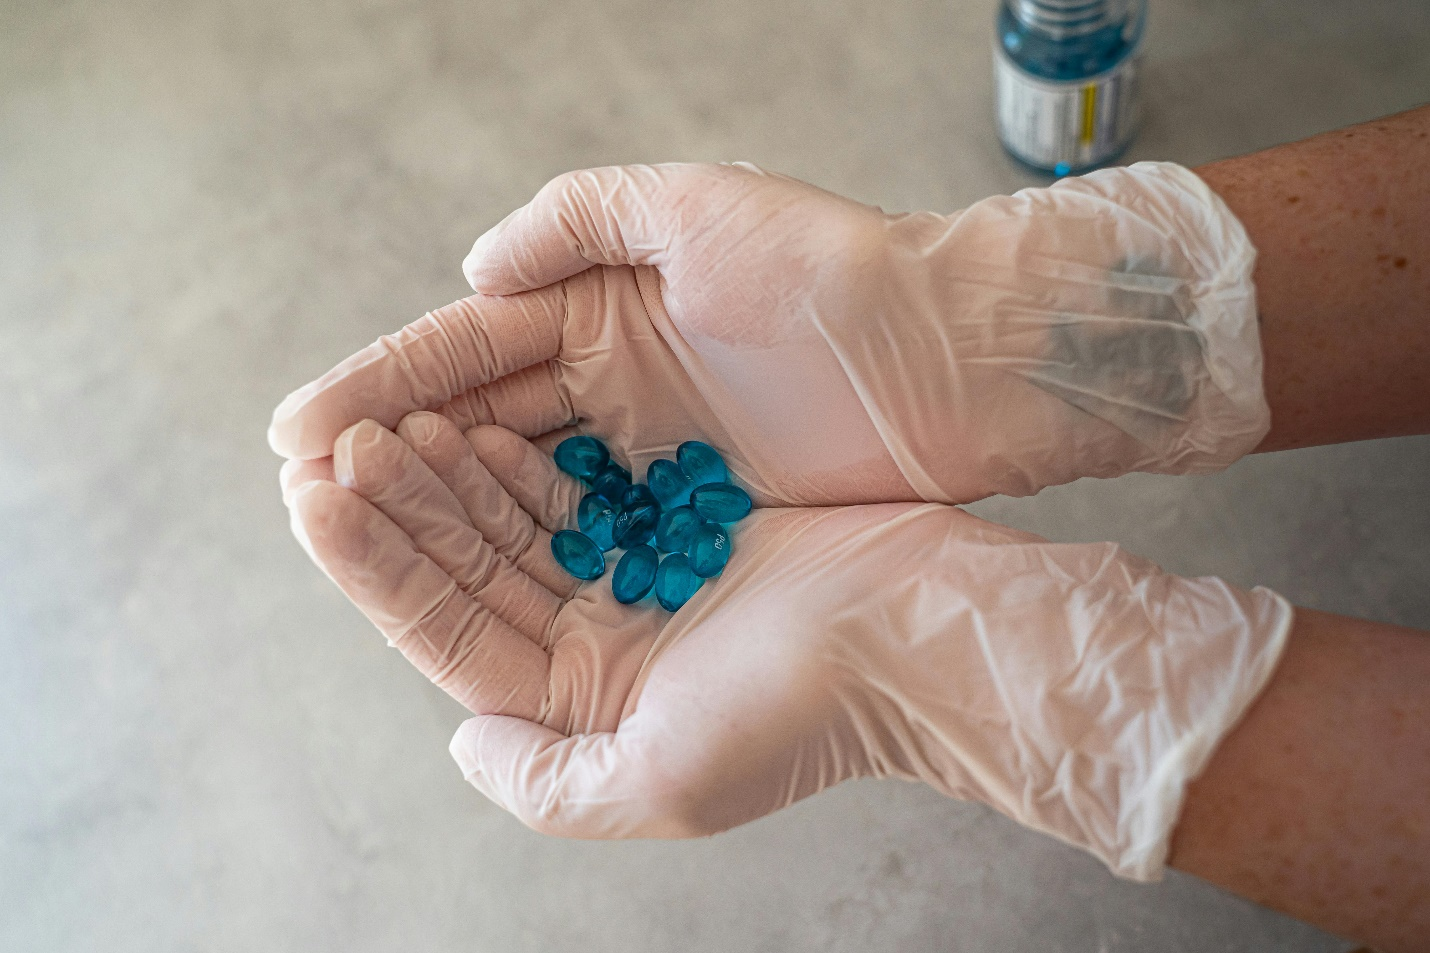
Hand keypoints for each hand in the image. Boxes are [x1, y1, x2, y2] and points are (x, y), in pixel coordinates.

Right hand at [269, 162, 1270, 504]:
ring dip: (447, 510)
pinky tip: (471, 577)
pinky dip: (531, 552)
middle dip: (394, 455)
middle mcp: (615, 379)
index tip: (304, 429)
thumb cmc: (833, 276)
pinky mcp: (695, 510)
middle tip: (306, 493)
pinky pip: (591, 533)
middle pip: (479, 420)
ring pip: (523, 484)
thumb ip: (578, 221)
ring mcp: (652, 452)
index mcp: (603, 304)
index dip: (384, 385)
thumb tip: (473, 273)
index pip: (469, 347)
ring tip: (360, 538)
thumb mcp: (700, 210)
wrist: (956, 365)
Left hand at [284, 414, 1289, 879]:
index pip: (446, 630)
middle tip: (339, 442)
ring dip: (450, 471)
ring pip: (511, 519)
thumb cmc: (800, 714)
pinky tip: (479, 415)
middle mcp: (592, 642)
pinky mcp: (671, 522)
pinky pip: (575, 483)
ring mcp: (629, 577)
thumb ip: (546, 783)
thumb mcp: (661, 780)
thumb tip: (458, 737)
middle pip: (468, 567)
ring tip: (392, 419)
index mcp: (575, 702)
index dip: (377, 567)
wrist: (920, 633)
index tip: (316, 498)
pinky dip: (524, 453)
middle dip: (400, 508)